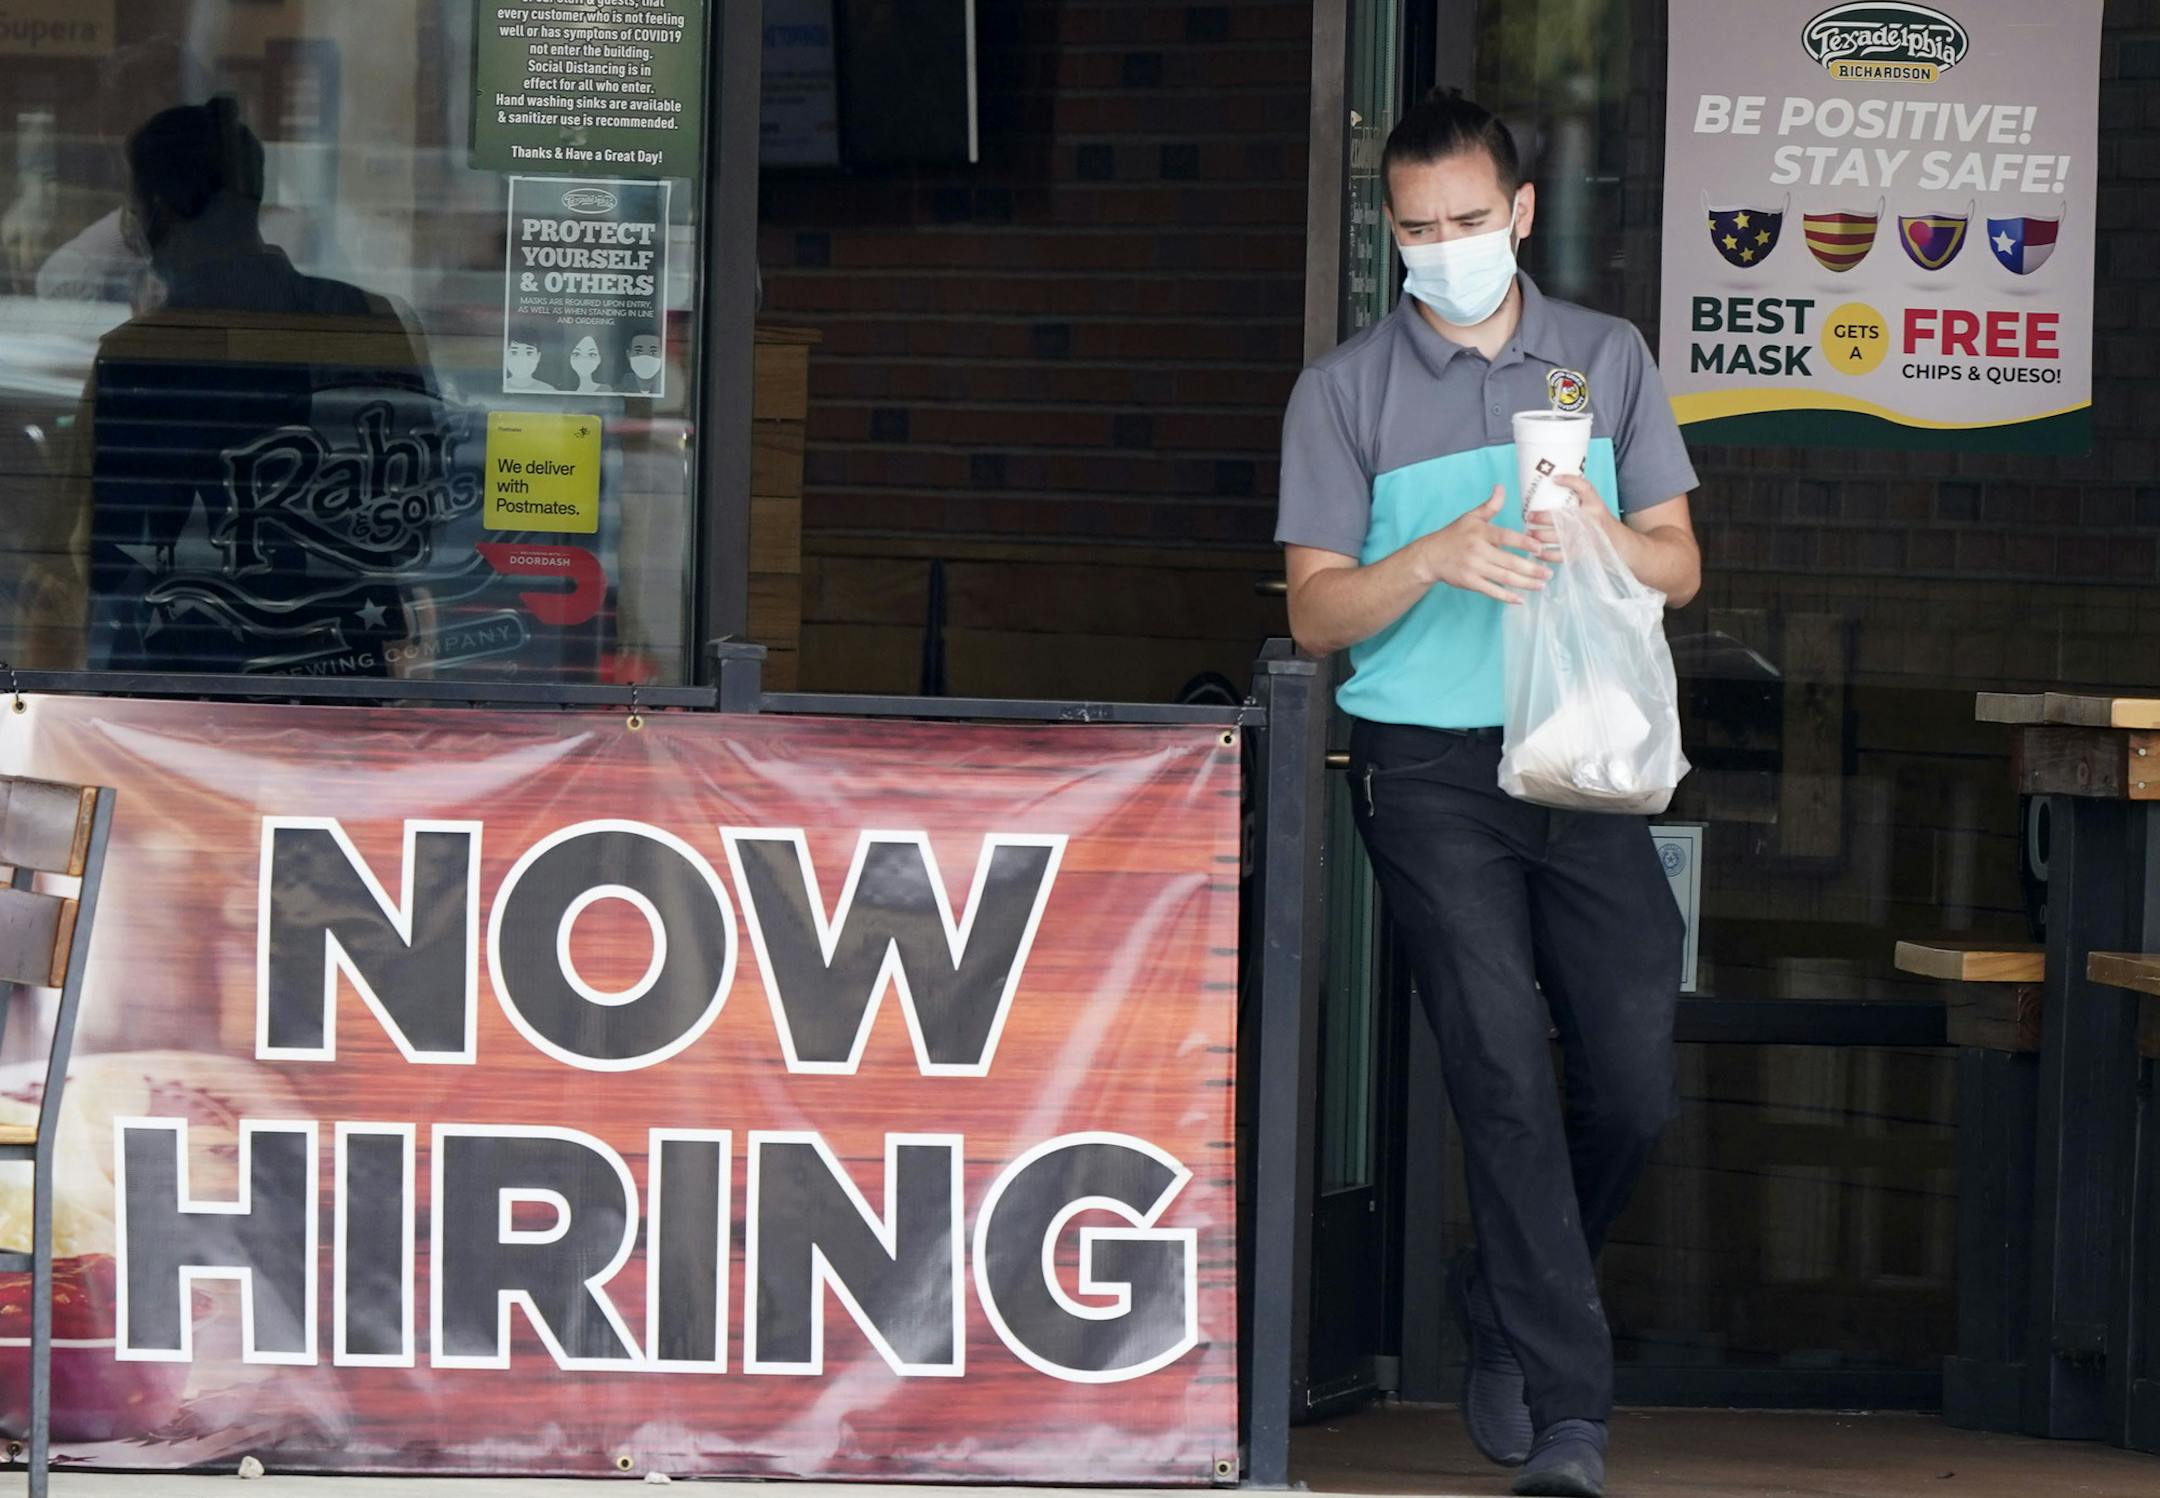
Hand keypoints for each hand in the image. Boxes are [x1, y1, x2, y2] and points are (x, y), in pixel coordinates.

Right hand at [1413, 487, 1549, 604]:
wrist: (1430, 556)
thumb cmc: (1454, 535)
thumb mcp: (1471, 517)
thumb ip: (1490, 505)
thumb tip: (1501, 487)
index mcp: (1481, 533)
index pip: (1506, 537)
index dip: (1524, 542)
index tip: (1540, 548)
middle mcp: (1478, 551)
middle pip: (1509, 562)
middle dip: (1531, 569)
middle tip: (1548, 573)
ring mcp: (1473, 568)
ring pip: (1504, 578)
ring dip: (1525, 583)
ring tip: (1541, 585)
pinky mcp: (1469, 582)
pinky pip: (1491, 591)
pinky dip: (1506, 597)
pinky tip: (1520, 600)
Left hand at [1525, 475, 1618, 561]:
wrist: (1614, 540)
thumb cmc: (1597, 517)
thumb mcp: (1593, 500)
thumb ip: (1578, 487)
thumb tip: (1554, 478)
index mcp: (1593, 505)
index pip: (1584, 489)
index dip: (1569, 481)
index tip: (1552, 480)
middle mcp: (1590, 521)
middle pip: (1562, 519)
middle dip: (1541, 518)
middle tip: (1528, 516)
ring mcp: (1585, 538)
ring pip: (1557, 537)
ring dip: (1539, 536)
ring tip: (1528, 533)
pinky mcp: (1580, 553)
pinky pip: (1559, 555)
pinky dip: (1545, 554)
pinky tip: (1536, 551)